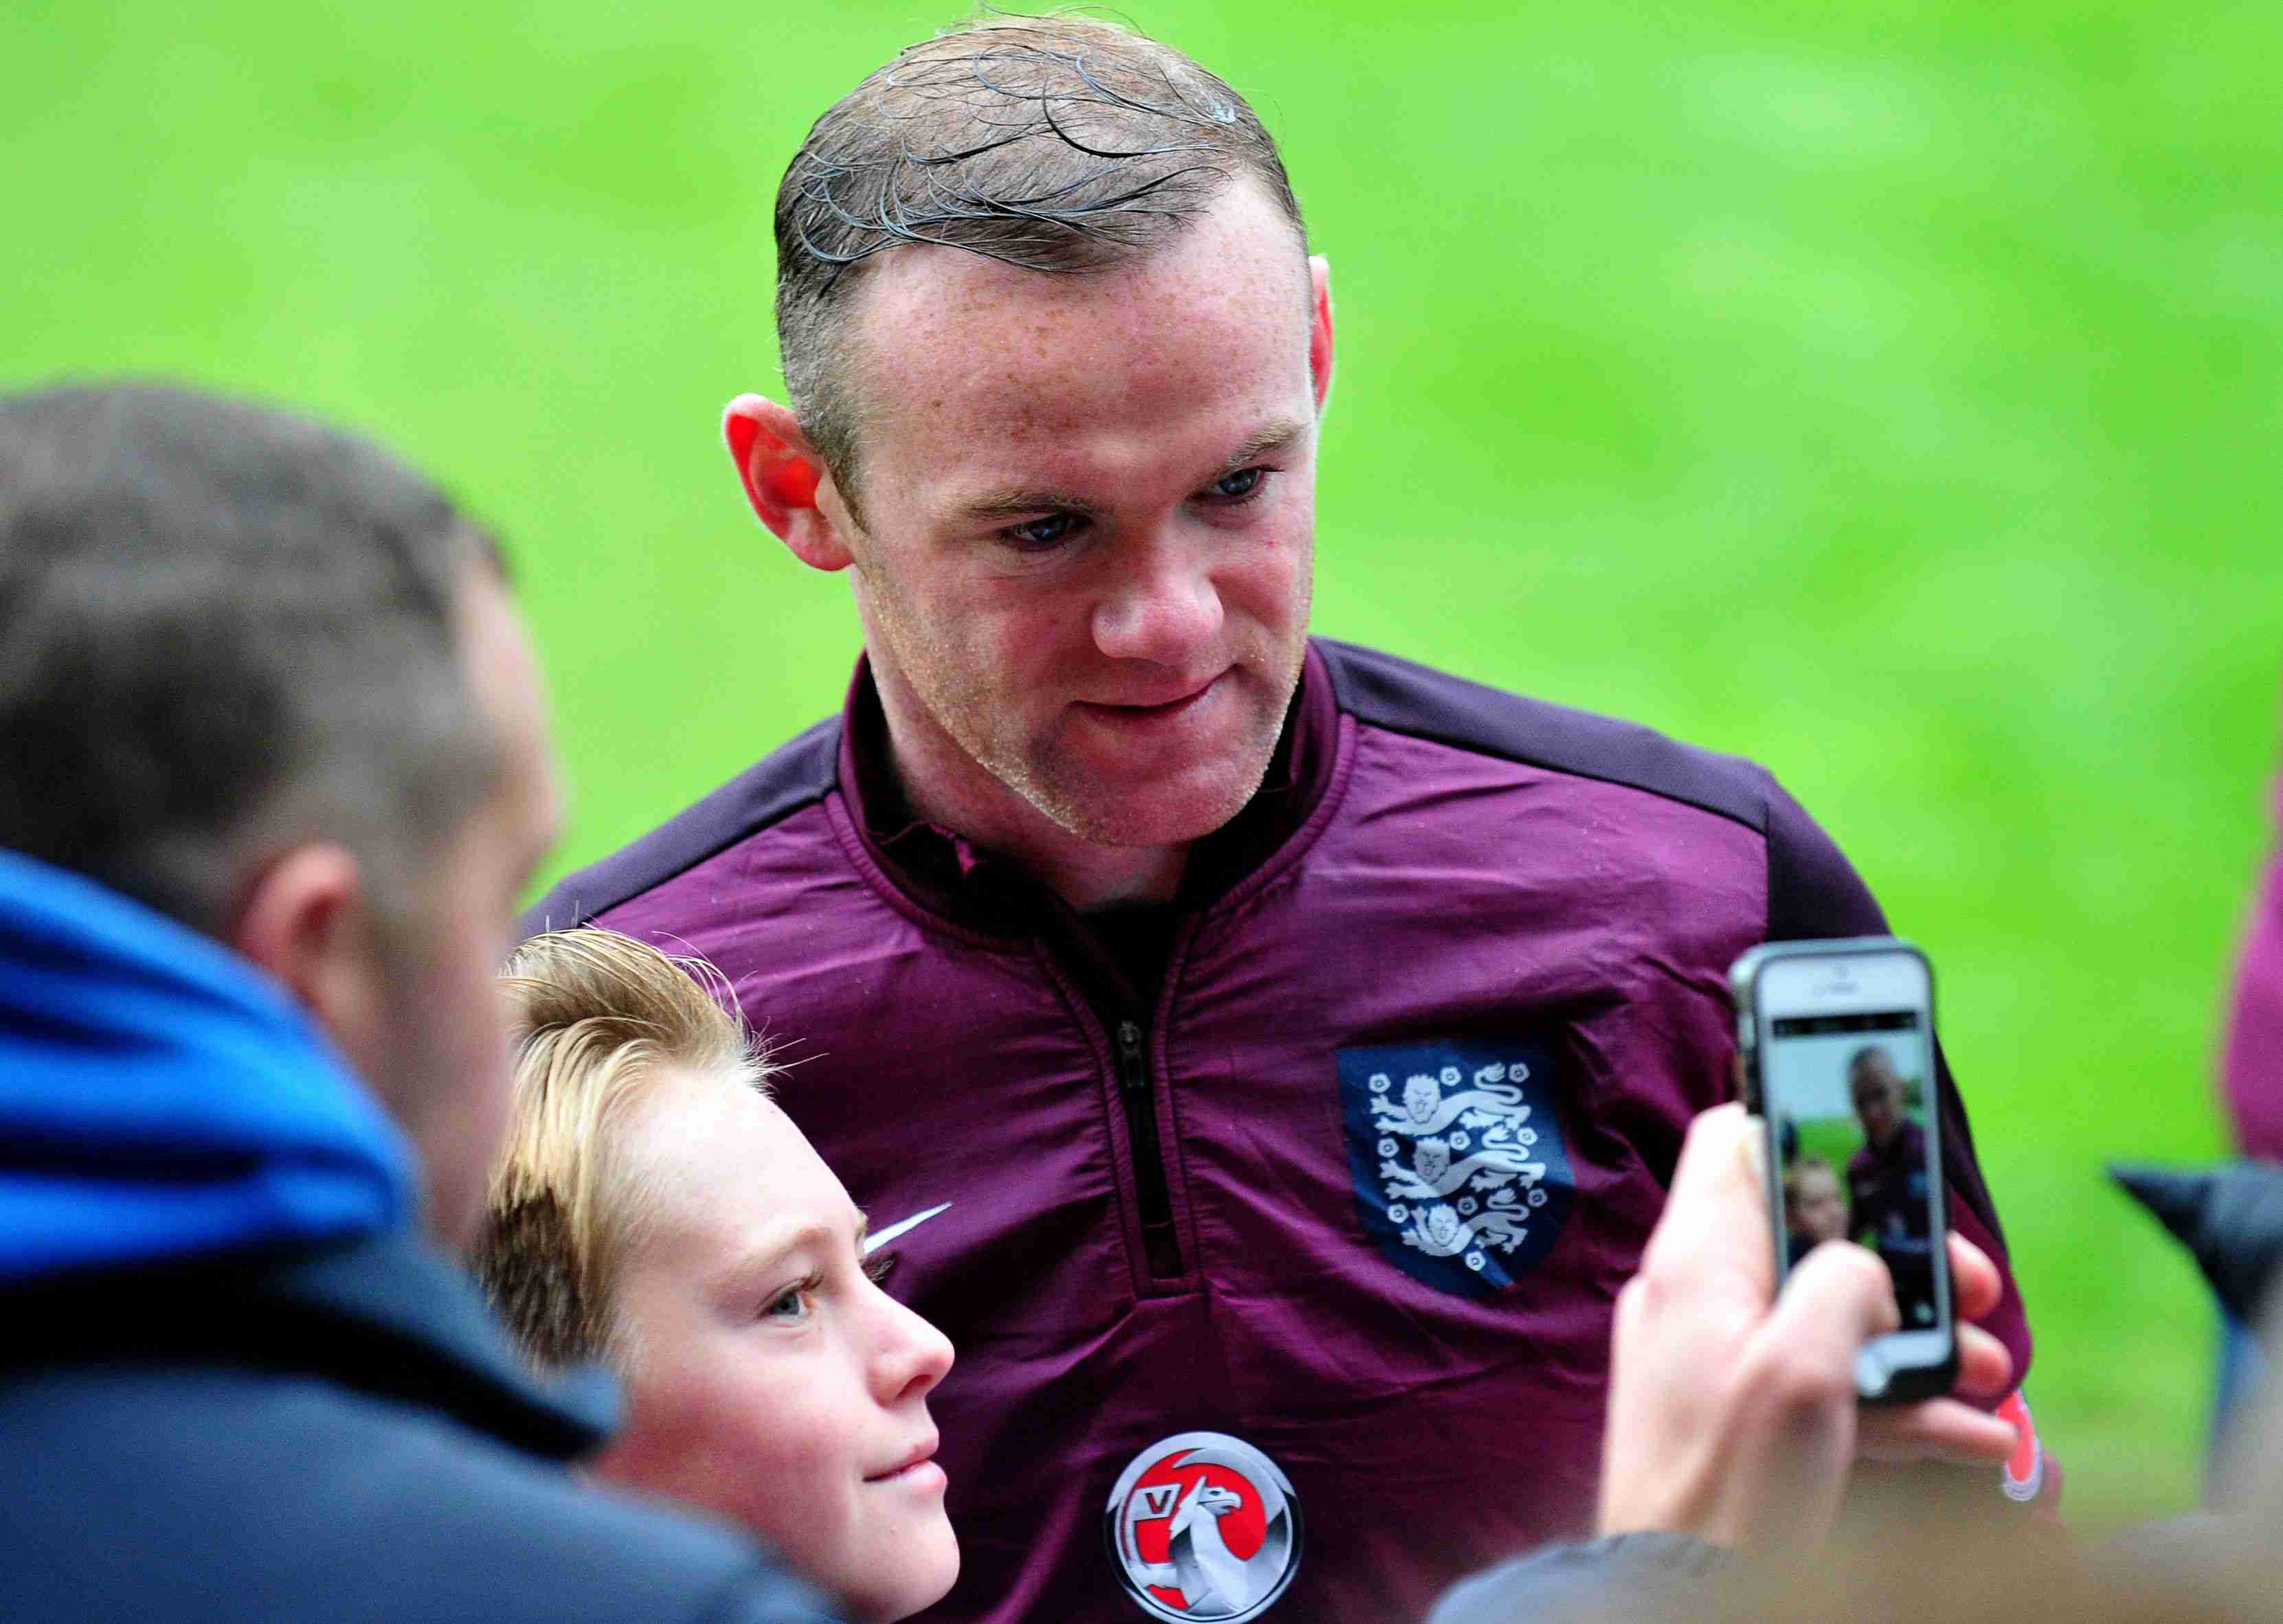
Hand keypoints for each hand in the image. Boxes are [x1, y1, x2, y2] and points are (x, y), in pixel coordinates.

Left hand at [1596, 1104, 2018, 1550]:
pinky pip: (1829, 1388)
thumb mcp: (1802, 1368)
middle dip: (1906, 1262)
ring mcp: (1720, 1357)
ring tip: (1995, 1373)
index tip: (1888, 1153)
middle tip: (1978, 1291)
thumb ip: (1845, 1286)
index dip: (1808, 1126)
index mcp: (1698, 1258)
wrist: (1679, 1597)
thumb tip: (1868, 1267)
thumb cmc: (1727, 1483)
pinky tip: (1980, 1439)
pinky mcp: (1743, 1418)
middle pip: (1812, 1236)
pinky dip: (1899, 1405)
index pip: (1737, 1138)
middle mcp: (1702, 1295)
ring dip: (1921, 1342)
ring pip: (1833, 1318)